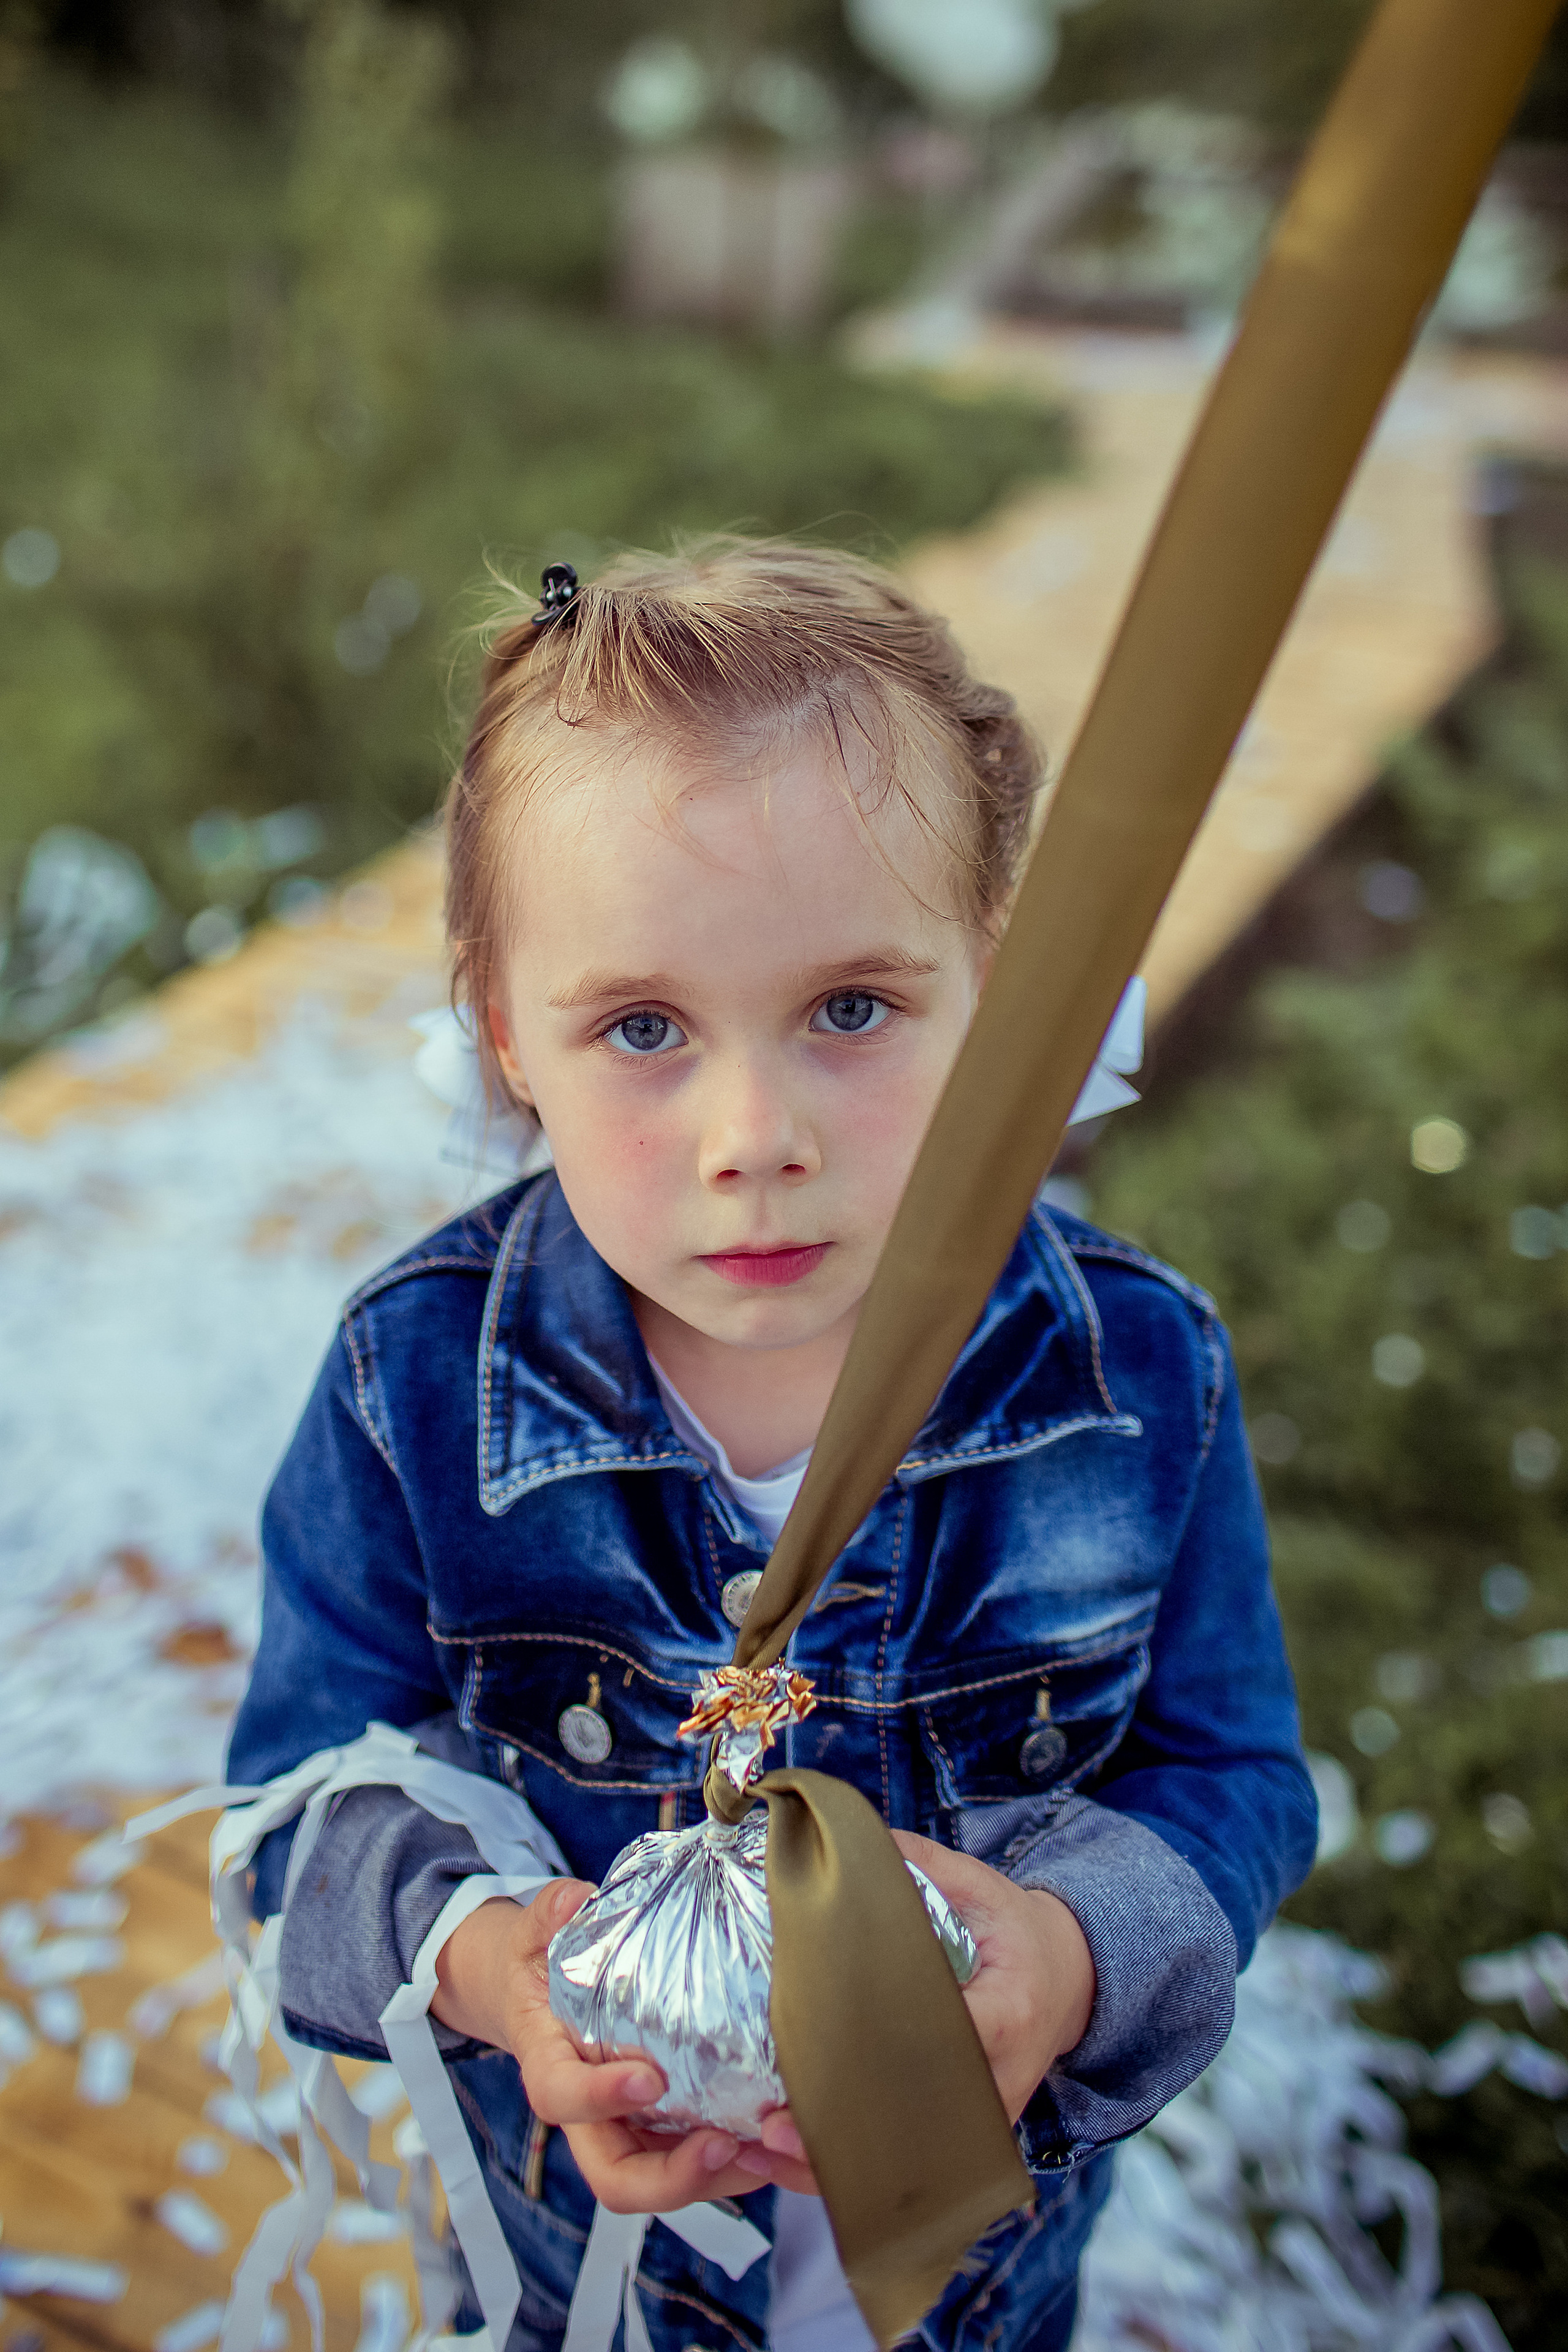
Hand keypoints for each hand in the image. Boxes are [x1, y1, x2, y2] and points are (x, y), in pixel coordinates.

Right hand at [431, 1881, 767, 2213]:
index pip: (561, 2097)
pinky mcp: (662, 2129)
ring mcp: (627, 2131)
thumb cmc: (539, 1968)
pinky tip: (777, 2137)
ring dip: (720, 2177)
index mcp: (548, 2066)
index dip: (600, 2097)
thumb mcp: (534, 1934)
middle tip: (723, 2142)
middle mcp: (587, 2118)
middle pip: (617, 2179)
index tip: (648, 2079)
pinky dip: (737, 2160)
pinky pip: (694, 2160)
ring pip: (664, 2183)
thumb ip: (549, 1914)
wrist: (536, 1999)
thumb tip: (575, 1898)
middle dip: (672, 2177)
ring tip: (769, 2147)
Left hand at [734, 1831, 1097, 2192]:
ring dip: (834, 2165)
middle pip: (913, 2119)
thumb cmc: (1013, 1930)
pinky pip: (907, 2169)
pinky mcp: (967, 2140)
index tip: (816, 2053)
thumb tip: (836, 1839)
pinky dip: (849, 2171)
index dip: (875, 2052)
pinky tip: (791, 2164)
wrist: (1067, 1980)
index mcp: (1006, 2010)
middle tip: (768, 2123)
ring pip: (907, 2163)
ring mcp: (985, 2121)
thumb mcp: (976, 1884)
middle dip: (839, 2126)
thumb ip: (912, 1862)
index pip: (942, 2039)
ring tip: (764, 2150)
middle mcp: (997, 2080)